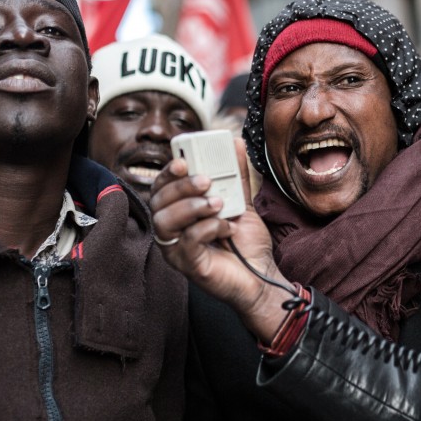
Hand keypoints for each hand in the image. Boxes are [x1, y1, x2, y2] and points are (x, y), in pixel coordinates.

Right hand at [148, 137, 292, 341]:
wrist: (262, 277)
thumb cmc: (246, 244)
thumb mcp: (242, 202)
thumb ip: (236, 175)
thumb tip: (235, 143)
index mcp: (180, 213)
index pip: (162, 188)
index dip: (168, 173)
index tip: (184, 161)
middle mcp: (172, 231)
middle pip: (158, 202)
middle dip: (180, 187)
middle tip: (205, 181)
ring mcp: (177, 250)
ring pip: (165, 221)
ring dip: (191, 207)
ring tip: (217, 204)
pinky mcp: (189, 266)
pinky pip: (187, 241)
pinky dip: (207, 228)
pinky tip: (226, 227)